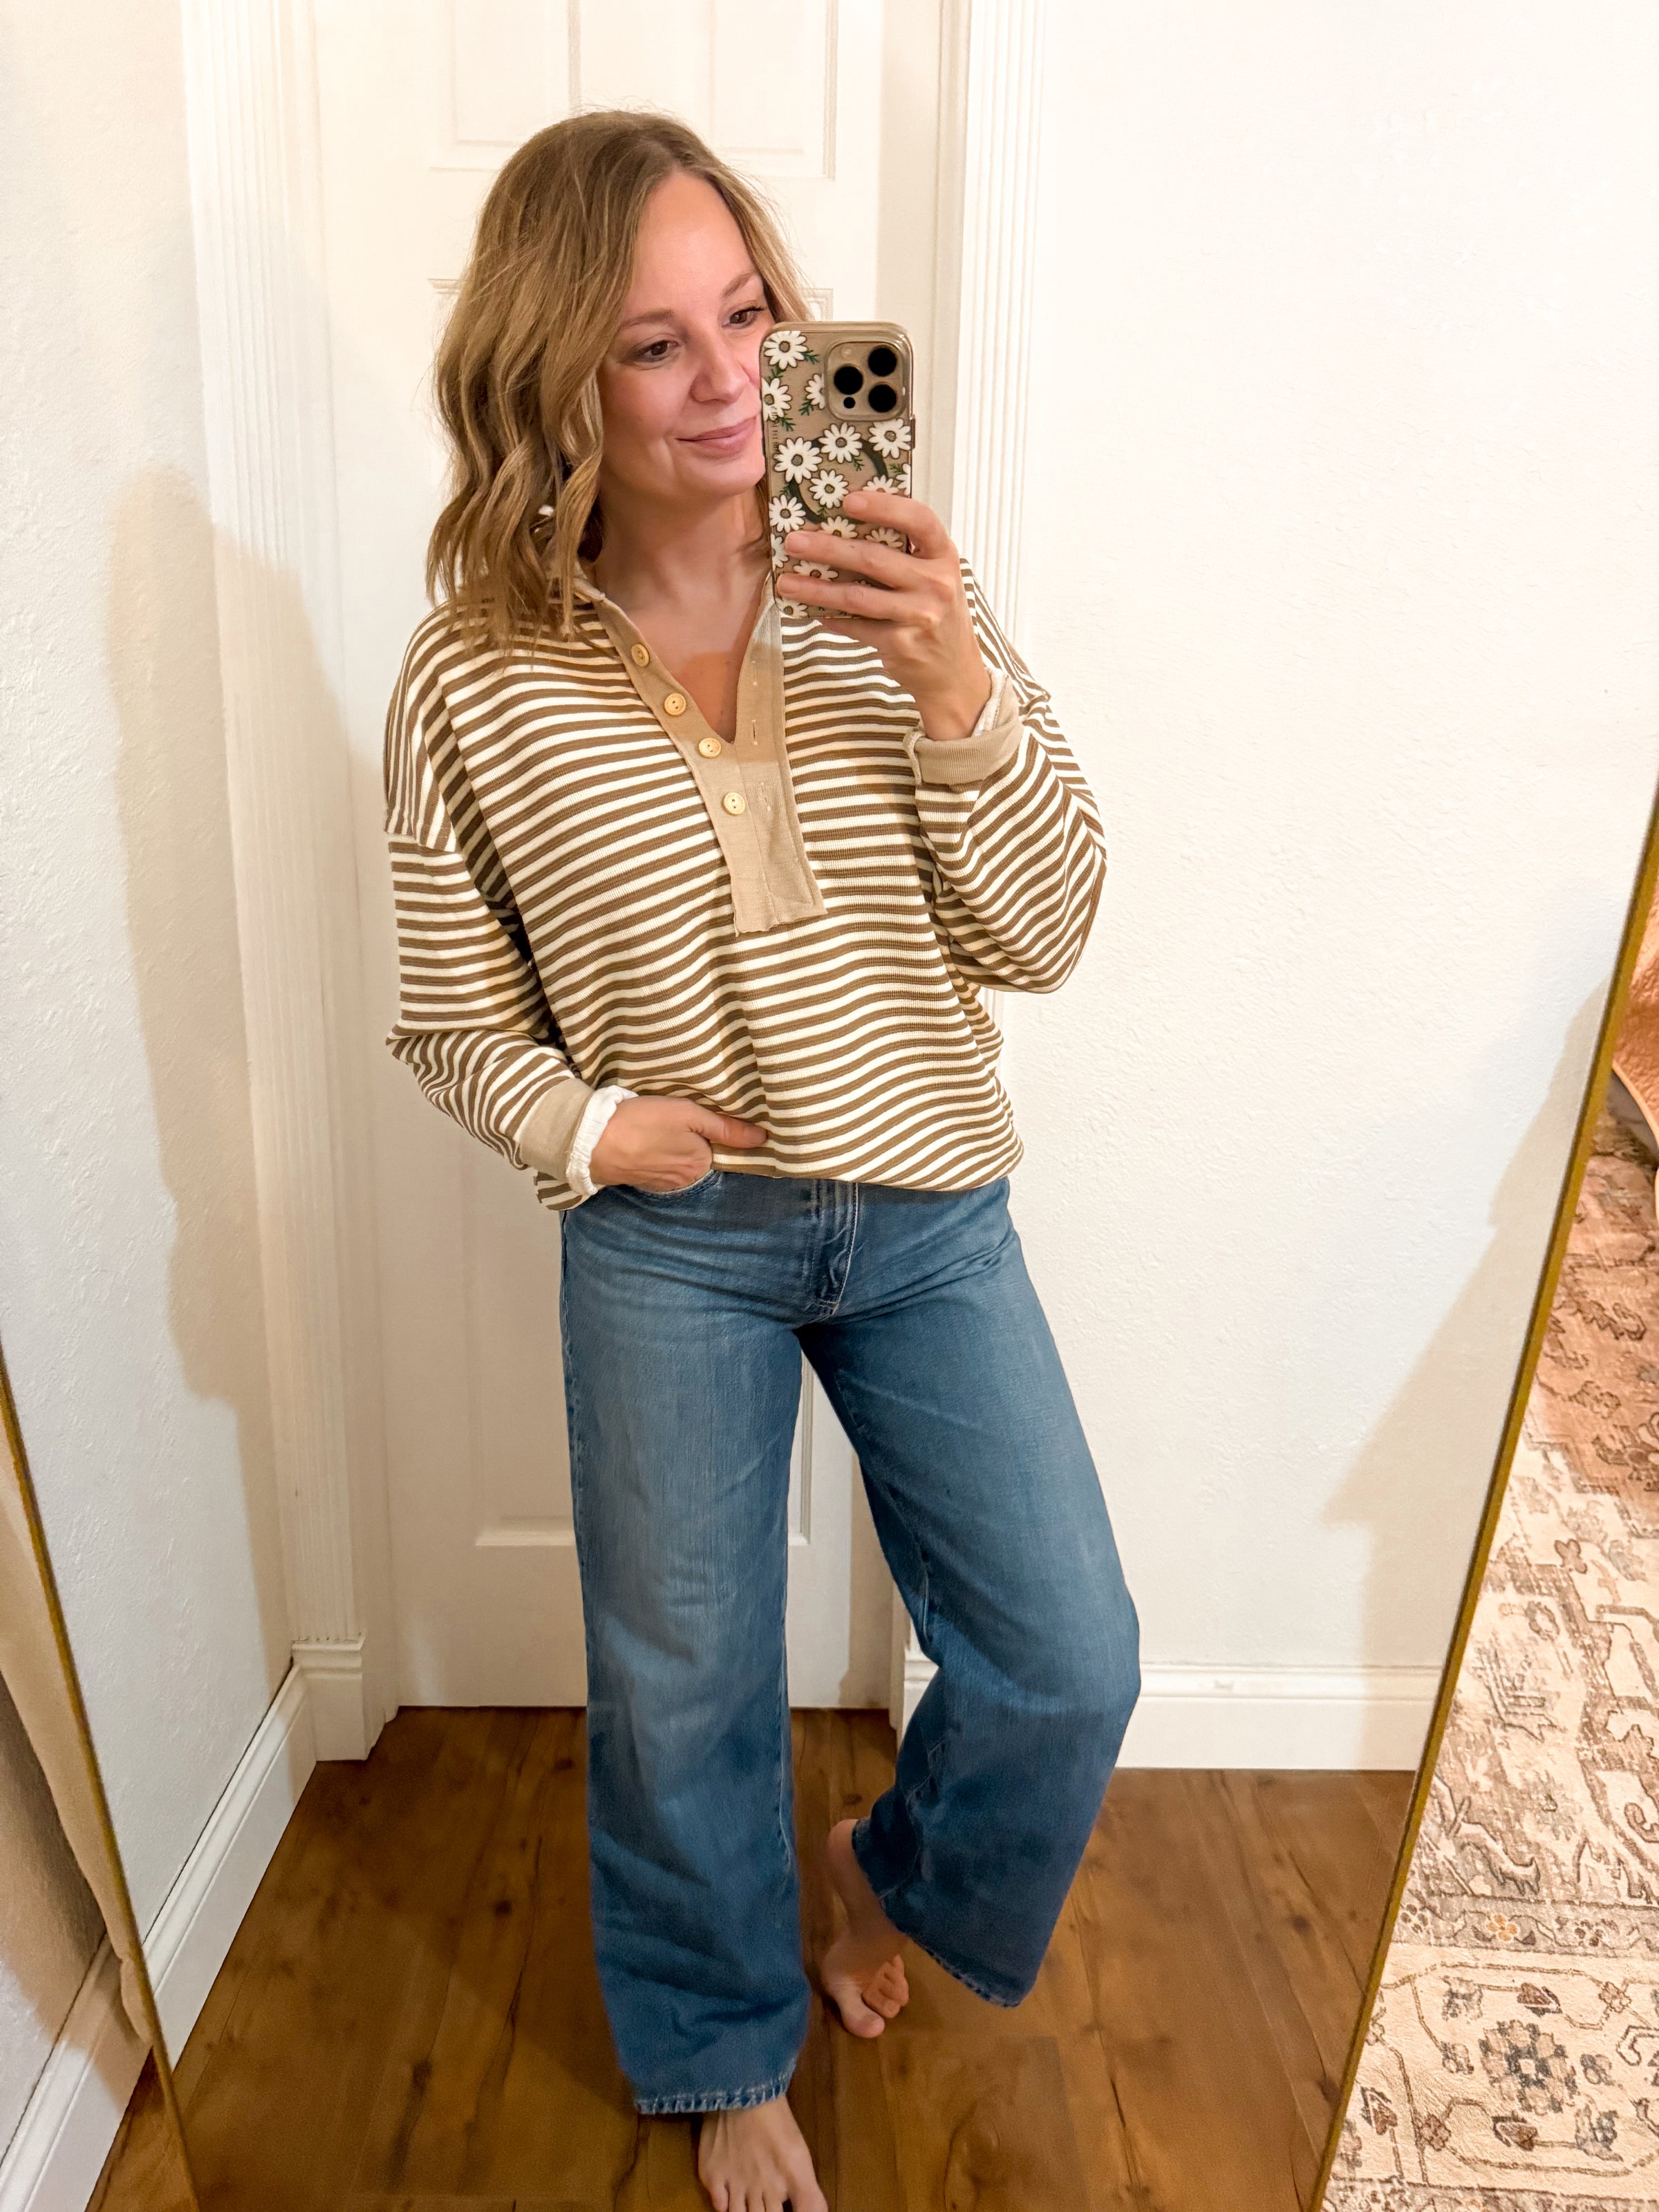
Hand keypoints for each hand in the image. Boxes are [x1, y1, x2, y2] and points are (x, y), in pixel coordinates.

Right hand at [589, 1096, 768, 1190]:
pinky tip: (638, 1139)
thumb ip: (727, 1128)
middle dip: (685, 1139)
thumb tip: (763, 1138)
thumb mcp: (690, 1115)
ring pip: (672, 1160)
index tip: (688, 1117)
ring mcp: (659, 1183)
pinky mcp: (637, 1180)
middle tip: (666, 1118)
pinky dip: (649, 1153)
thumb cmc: (645, 1122)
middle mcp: (683, 1181)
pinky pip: (653, 1165)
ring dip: (665, 1146)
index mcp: (700, 1165)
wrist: (592, 1140)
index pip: (713, 1145)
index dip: (703, 1128)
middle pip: (694, 1154)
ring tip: (651, 1126)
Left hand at [781, 493, 992, 741]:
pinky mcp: (900, 644)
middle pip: (874, 558)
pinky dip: (831, 619)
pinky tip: (811, 613)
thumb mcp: (933, 576)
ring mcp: (919, 615)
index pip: (919, 519)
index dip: (884, 506)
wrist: (954, 672)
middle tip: (794, 542)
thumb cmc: (937, 613)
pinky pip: (855, 627)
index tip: (849, 500)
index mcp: (944, 556)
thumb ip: (905, 552)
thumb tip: (846, 525)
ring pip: (856, 596)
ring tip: (786, 582)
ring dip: (816, 589)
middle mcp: (936, 583)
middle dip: (828, 548)